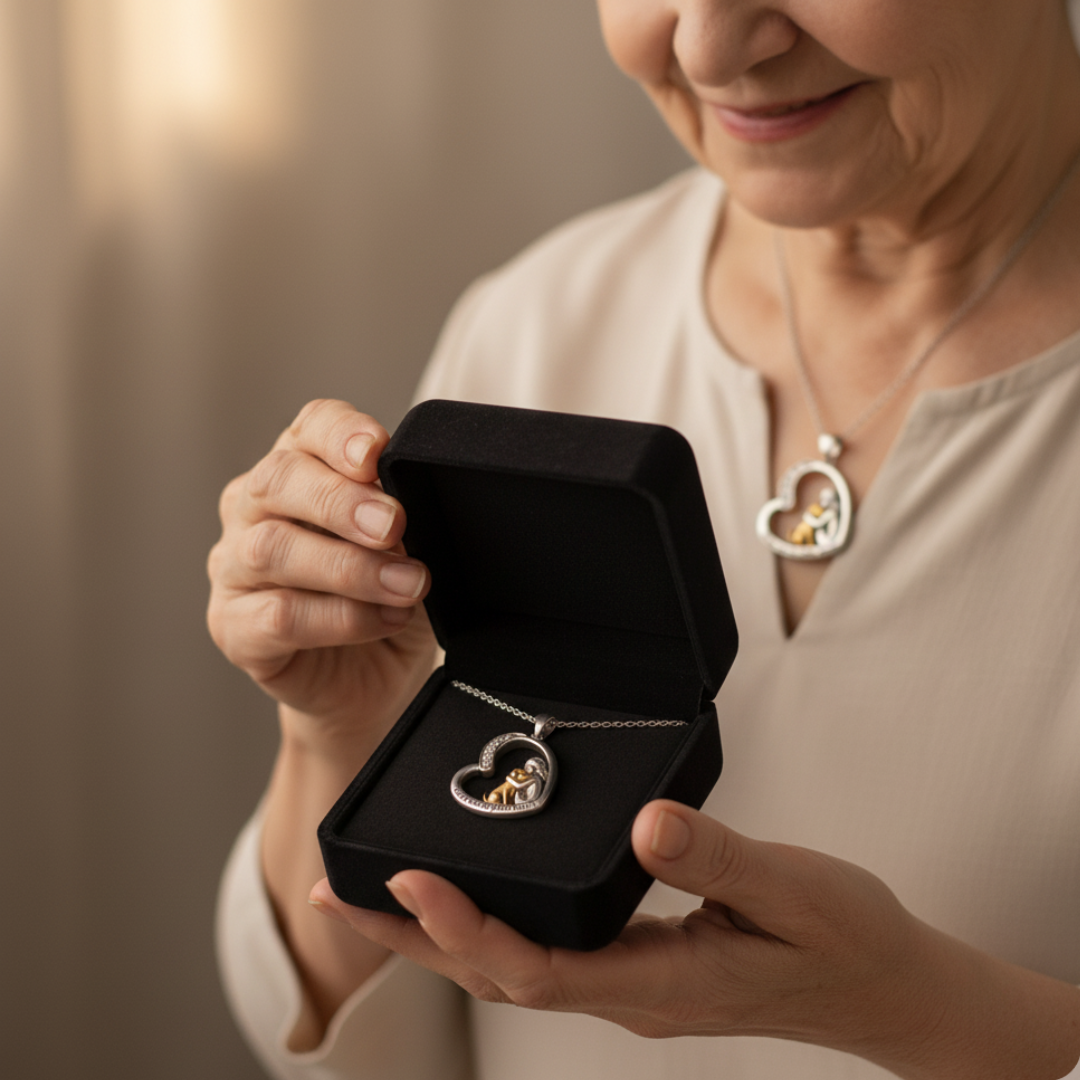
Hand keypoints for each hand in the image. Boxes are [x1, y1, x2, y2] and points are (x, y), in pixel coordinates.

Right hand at [207, 399, 436, 758]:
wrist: (373, 681)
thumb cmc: (387, 597)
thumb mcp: (409, 547)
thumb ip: (402, 516)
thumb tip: (413, 502)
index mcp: (300, 470)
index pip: (310, 428)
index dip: (341, 434)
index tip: (377, 452)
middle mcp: (254, 509)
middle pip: (278, 480)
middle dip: (341, 501)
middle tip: (395, 525)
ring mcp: (234, 568)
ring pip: (272, 549)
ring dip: (349, 567)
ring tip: (407, 585)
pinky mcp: (234, 627)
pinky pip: (277, 616)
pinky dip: (339, 618)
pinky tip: (383, 620)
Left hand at [308, 799, 1079, 1079]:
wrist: (885, 985)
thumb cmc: (844, 939)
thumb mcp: (792, 890)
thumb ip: (718, 860)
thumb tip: (646, 825)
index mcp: (657, 981)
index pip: (534, 968)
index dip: (464, 929)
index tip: (408, 883)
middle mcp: (628, 992)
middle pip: (496, 974)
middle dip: (414, 938)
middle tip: (334, 894)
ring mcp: (631, 984)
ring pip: (513, 966)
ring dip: (441, 933)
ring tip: (375, 894)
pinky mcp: (640, 964)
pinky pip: (544, 951)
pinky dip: (491, 926)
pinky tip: (473, 898)